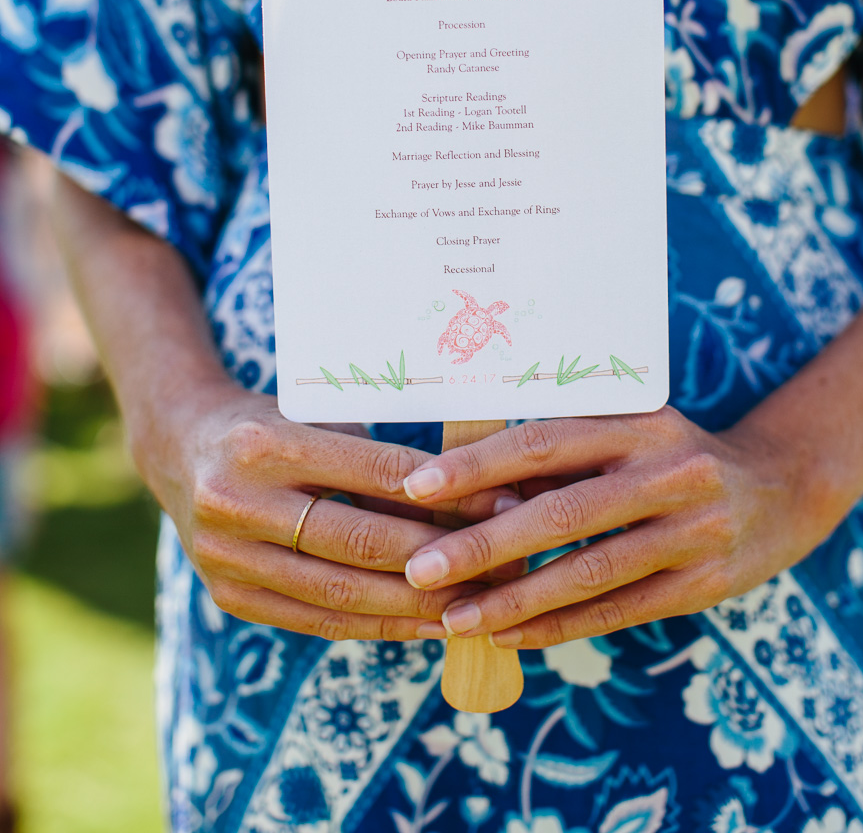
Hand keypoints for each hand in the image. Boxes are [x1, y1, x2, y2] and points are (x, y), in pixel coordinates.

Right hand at [133, 377, 521, 639]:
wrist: (181, 448)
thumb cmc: (274, 424)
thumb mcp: (320, 417)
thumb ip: (381, 456)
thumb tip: (474, 492)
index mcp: (267, 443)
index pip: (374, 472)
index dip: (443, 495)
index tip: (501, 506)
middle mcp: (238, 500)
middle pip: (359, 541)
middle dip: (439, 557)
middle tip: (501, 564)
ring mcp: (226, 555)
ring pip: (340, 592)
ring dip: (415, 604)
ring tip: (474, 604)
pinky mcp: (228, 596)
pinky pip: (316, 620)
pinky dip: (377, 625)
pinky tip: (425, 624)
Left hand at [401, 408, 843, 647]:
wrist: (781, 489)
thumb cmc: (672, 455)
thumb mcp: (627, 434)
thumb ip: (561, 456)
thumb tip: (470, 487)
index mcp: (639, 423)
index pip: (546, 441)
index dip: (479, 465)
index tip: (418, 486)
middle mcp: (668, 472)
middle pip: (563, 513)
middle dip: (484, 545)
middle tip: (420, 569)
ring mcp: (691, 531)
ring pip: (589, 573)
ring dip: (514, 601)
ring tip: (454, 618)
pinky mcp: (703, 585)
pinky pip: (618, 610)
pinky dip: (559, 626)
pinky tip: (509, 636)